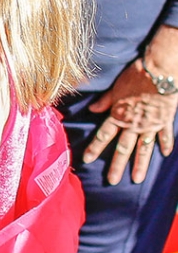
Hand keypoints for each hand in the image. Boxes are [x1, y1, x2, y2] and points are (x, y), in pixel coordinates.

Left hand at [83, 62, 177, 183]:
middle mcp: (134, 124)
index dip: (95, 148)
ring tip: (137, 179)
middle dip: (117, 166)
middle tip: (112, 181)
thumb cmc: (136, 75)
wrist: (160, 72)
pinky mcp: (164, 120)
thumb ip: (105, 101)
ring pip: (144, 149)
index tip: (87, 159)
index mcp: (119, 115)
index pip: (104, 135)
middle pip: (123, 149)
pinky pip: (164, 135)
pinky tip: (164, 155)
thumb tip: (92, 109)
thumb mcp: (116, 88)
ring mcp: (150, 124)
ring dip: (140, 165)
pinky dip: (165, 144)